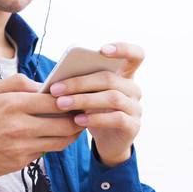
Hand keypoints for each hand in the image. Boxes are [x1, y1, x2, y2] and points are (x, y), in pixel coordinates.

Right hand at [0, 74, 84, 183]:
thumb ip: (16, 83)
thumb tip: (41, 85)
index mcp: (13, 104)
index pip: (54, 101)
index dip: (71, 100)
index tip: (78, 98)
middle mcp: (20, 126)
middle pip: (64, 124)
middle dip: (79, 119)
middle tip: (83, 114)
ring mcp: (21, 146)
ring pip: (60, 141)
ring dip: (72, 134)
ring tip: (75, 127)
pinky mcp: (20, 161)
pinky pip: (45, 152)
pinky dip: (52, 144)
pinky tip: (52, 137)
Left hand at [50, 43, 143, 166]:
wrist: (108, 143)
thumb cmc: (96, 112)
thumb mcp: (89, 95)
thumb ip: (82, 83)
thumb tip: (56, 79)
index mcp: (125, 75)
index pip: (135, 54)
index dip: (123, 48)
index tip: (101, 50)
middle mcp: (134, 89)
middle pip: (110, 78)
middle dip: (80, 83)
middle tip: (56, 89)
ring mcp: (136, 107)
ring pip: (112, 98)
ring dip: (83, 100)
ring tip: (61, 104)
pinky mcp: (133, 126)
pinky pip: (116, 118)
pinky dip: (94, 118)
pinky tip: (77, 120)